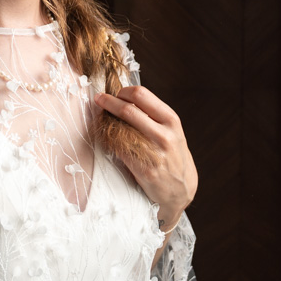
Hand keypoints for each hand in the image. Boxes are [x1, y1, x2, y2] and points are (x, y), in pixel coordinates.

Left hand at [93, 86, 197, 230]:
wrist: (182, 189)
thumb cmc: (173, 155)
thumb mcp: (172, 131)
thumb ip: (153, 116)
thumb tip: (125, 98)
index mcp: (171, 120)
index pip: (141, 94)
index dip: (123, 91)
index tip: (114, 93)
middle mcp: (164, 134)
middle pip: (128, 109)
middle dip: (108, 101)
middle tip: (98, 99)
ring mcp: (154, 153)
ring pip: (121, 128)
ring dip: (107, 121)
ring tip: (101, 118)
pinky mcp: (144, 170)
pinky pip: (119, 150)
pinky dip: (109, 141)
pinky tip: (106, 137)